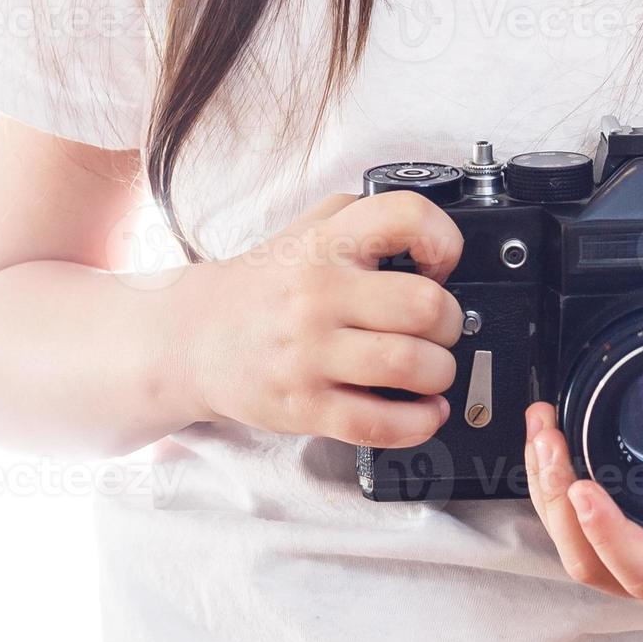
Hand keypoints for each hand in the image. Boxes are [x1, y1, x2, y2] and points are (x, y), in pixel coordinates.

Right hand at [184, 191, 464, 446]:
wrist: (191, 339)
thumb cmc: (263, 288)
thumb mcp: (305, 229)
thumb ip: (363, 218)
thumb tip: (430, 240)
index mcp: (325, 244)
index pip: (406, 218)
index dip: (443, 240)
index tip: (441, 264)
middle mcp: (318, 295)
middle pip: (426, 305)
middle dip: (450, 321)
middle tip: (438, 329)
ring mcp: (309, 354)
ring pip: (411, 365)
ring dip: (440, 373)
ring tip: (431, 371)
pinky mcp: (305, 407)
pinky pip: (378, 423)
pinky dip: (419, 422)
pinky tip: (423, 411)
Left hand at [522, 345, 642, 608]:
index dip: (609, 536)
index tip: (584, 489)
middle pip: (595, 564)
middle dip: (558, 503)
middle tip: (548, 438)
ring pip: (582, 555)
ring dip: (551, 497)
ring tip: (541, 432)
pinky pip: (588, 541)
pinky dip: (560, 499)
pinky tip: (552, 452)